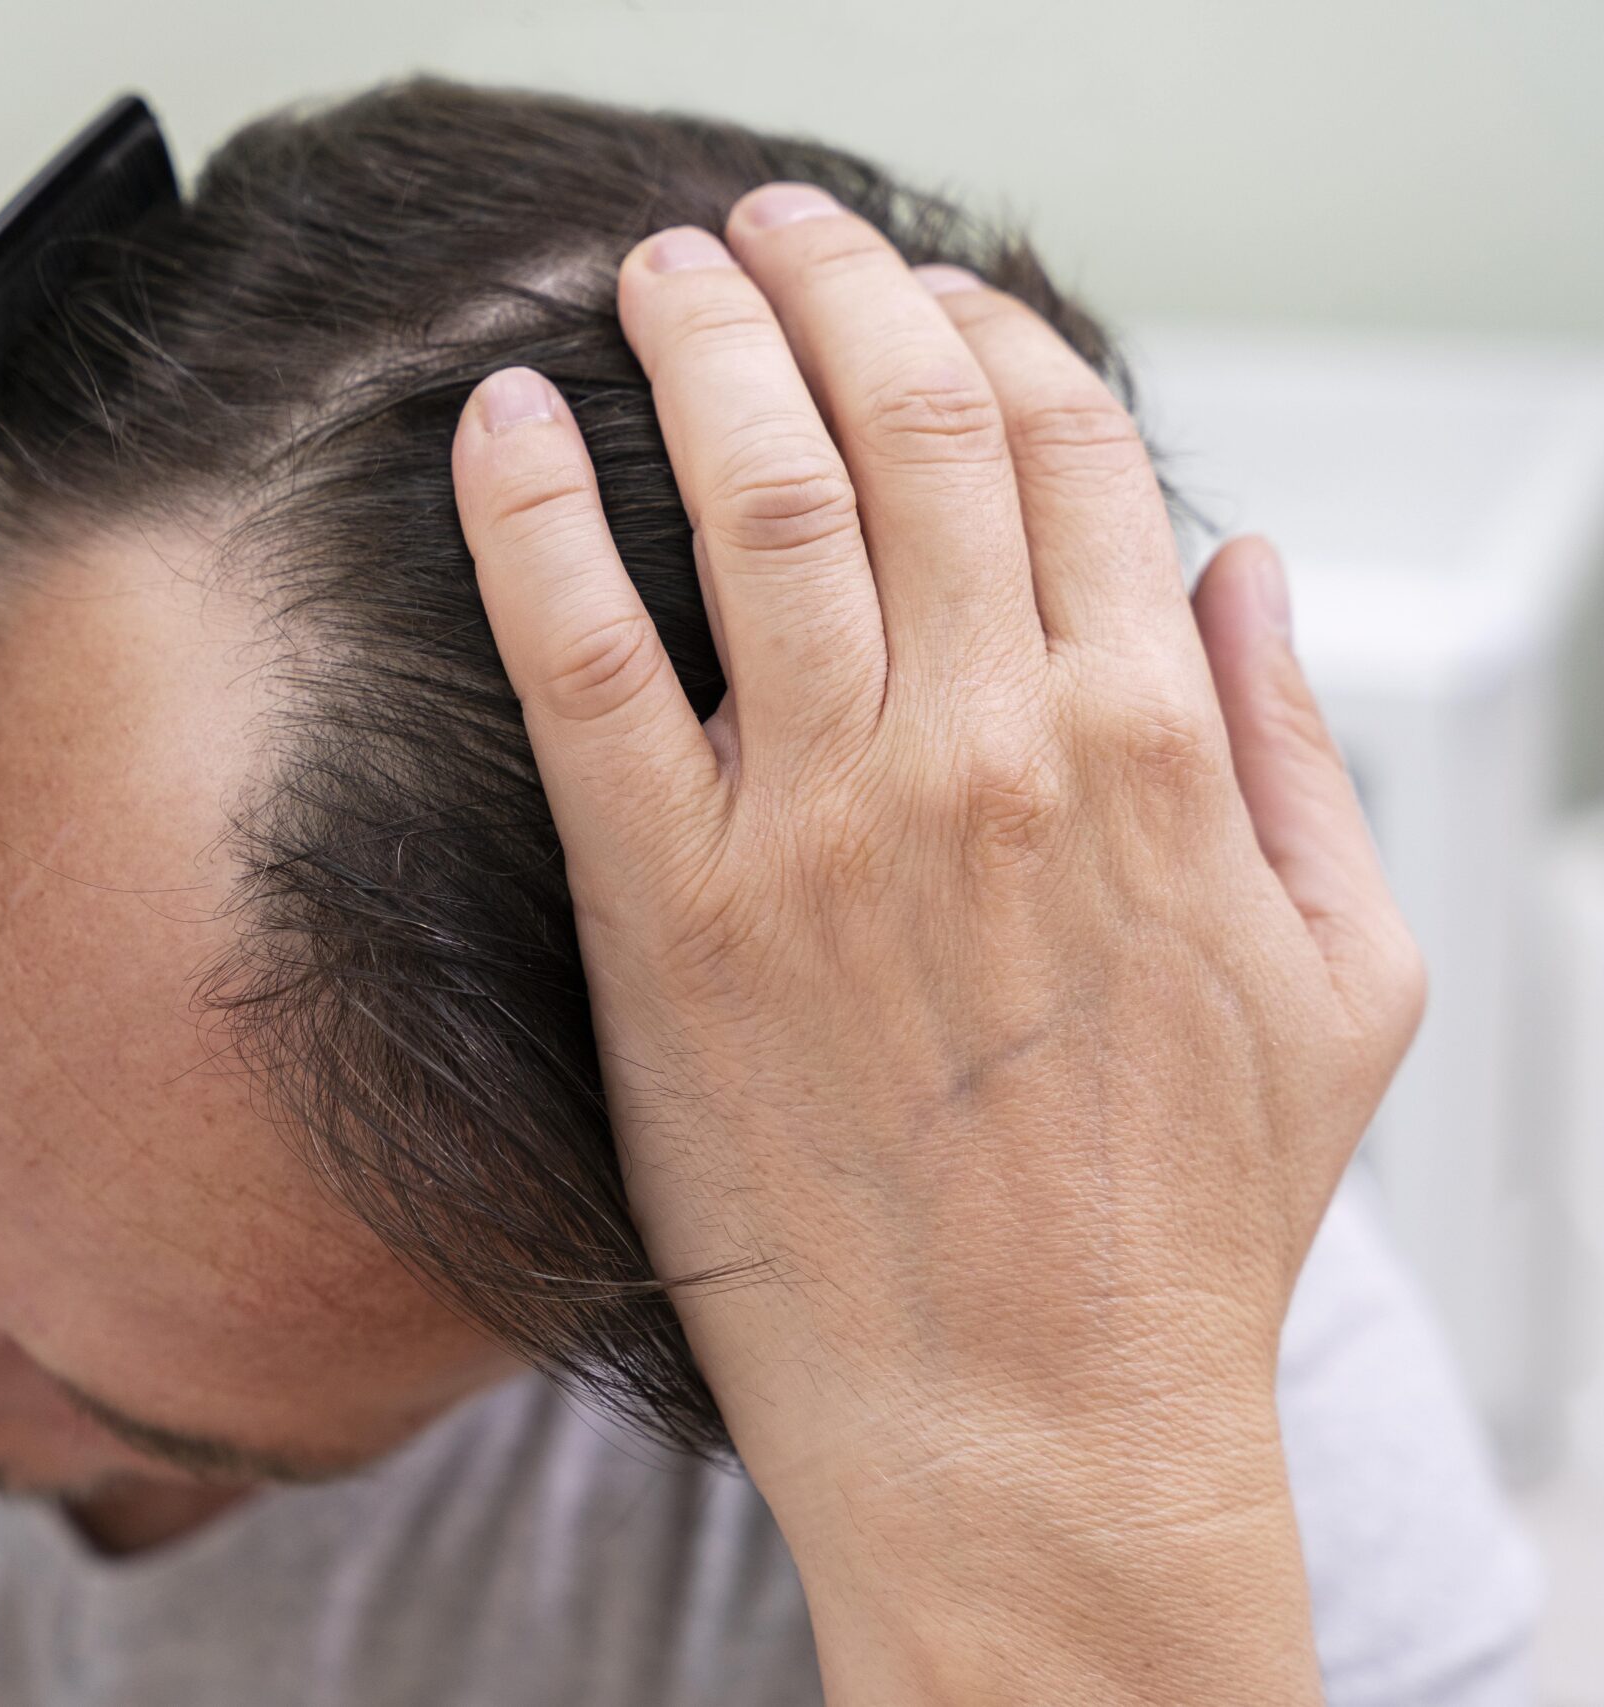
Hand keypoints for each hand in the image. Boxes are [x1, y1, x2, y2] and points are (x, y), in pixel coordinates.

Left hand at [450, 189, 1418, 1703]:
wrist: (1032, 1428)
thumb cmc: (1179, 1228)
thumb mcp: (1344, 982)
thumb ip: (1296, 753)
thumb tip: (1241, 568)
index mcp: (1150, 746)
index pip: (1071, 447)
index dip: (992, 335)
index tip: (930, 300)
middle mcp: (988, 751)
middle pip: (910, 427)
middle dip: (835, 286)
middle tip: (765, 231)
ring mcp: (821, 827)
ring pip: (761, 505)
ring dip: (699, 351)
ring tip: (652, 272)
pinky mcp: (672, 918)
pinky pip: (586, 666)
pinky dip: (535, 524)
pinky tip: (502, 430)